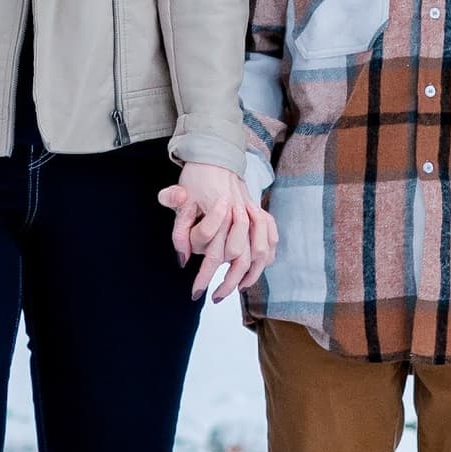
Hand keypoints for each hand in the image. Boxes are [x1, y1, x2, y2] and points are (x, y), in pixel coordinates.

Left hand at [158, 160, 275, 301]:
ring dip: (249, 274)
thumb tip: (182, 258)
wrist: (216, 154)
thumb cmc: (195, 178)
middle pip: (240, 256)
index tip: (196, 292)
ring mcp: (253, 213)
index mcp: (219, 212)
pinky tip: (254, 269)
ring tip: (235, 289)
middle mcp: (240, 214)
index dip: (204, 274)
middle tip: (214, 297)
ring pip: (260, 251)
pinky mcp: (261, 212)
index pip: (214, 252)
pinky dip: (266, 257)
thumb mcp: (179, 197)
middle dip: (228, 282)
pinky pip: (271, 239)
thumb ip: (179, 229)